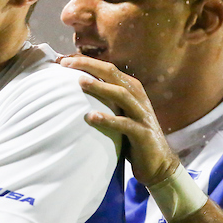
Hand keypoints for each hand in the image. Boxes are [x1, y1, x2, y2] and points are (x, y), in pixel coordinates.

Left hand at [56, 55, 179, 186]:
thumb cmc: (133, 136)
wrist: (159, 163)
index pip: (107, 68)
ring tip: (80, 82)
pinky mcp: (142, 133)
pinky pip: (124, 124)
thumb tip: (78, 87)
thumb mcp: (120, 112)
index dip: (87, 61)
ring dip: (100, 87)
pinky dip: (108, 119)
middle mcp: (138, 97)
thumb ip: (106, 99)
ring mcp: (141, 114)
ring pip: (121, 94)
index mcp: (131, 89)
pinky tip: (91, 117)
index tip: (63, 60)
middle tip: (66, 63)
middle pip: (113, 74)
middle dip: (90, 65)